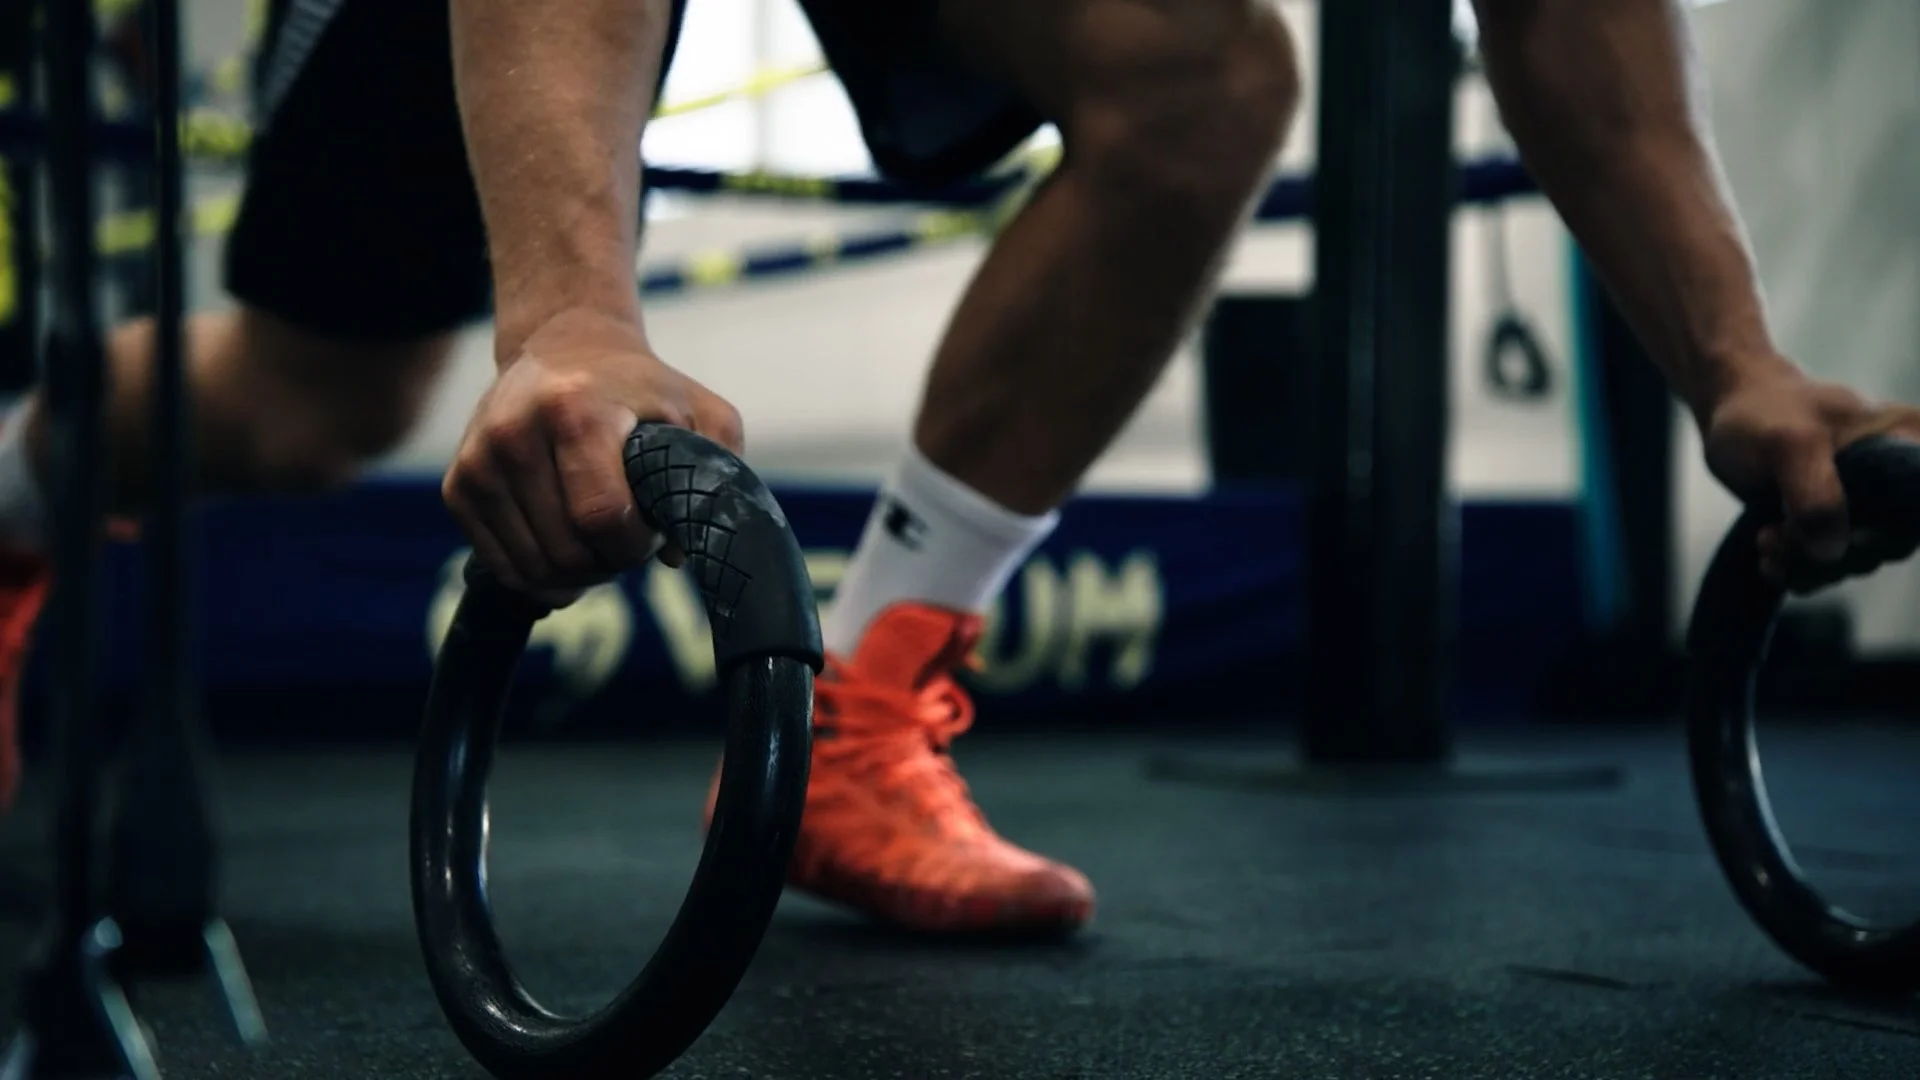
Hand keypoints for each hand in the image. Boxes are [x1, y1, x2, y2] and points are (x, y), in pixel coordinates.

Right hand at [443, 308, 743, 602]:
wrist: (564, 348)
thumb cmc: (641, 389)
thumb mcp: (701, 411)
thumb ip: (718, 472)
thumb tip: (677, 554)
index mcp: (577, 410)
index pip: (602, 516)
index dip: (636, 544)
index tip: (652, 530)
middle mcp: (515, 432)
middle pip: (567, 552)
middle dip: (610, 562)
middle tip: (628, 537)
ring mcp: (479, 460)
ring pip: (533, 568)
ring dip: (577, 574)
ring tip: (599, 539)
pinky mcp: (458, 485)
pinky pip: (503, 567)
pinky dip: (540, 575)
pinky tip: (566, 548)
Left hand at [1701, 360, 1919, 591]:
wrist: (1731, 415)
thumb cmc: (1763, 414)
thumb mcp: (1787, 442)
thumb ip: (1815, 492)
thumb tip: (1832, 550)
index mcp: (1909, 441)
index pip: (1917, 505)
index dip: (1885, 530)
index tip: (1840, 532)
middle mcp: (1899, 476)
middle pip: (1891, 542)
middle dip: (1832, 554)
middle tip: (1775, 536)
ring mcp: (1870, 504)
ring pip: (1858, 560)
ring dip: (1809, 566)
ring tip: (1765, 540)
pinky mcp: (1838, 525)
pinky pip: (1832, 567)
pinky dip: (1800, 572)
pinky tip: (1768, 562)